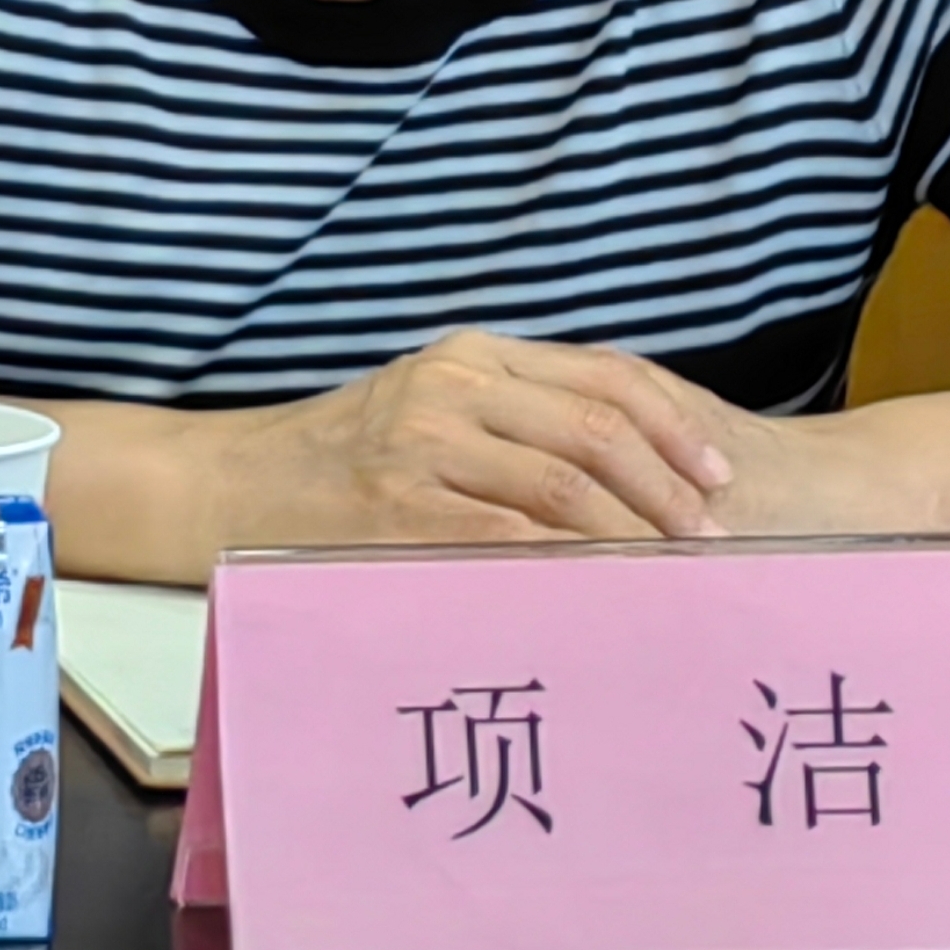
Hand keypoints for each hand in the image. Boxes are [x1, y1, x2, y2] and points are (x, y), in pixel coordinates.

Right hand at [201, 329, 736, 553]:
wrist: (230, 482)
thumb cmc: (340, 457)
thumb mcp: (429, 407)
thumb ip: (513, 417)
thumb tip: (624, 465)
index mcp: (471, 355)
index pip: (600, 376)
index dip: (672, 425)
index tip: (719, 473)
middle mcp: (453, 386)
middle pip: (595, 427)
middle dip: (668, 486)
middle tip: (713, 538)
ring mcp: (423, 443)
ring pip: (562, 484)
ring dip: (633, 534)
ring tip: (673, 574)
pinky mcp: (396, 506)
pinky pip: (505, 539)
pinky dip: (566, 567)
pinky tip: (602, 594)